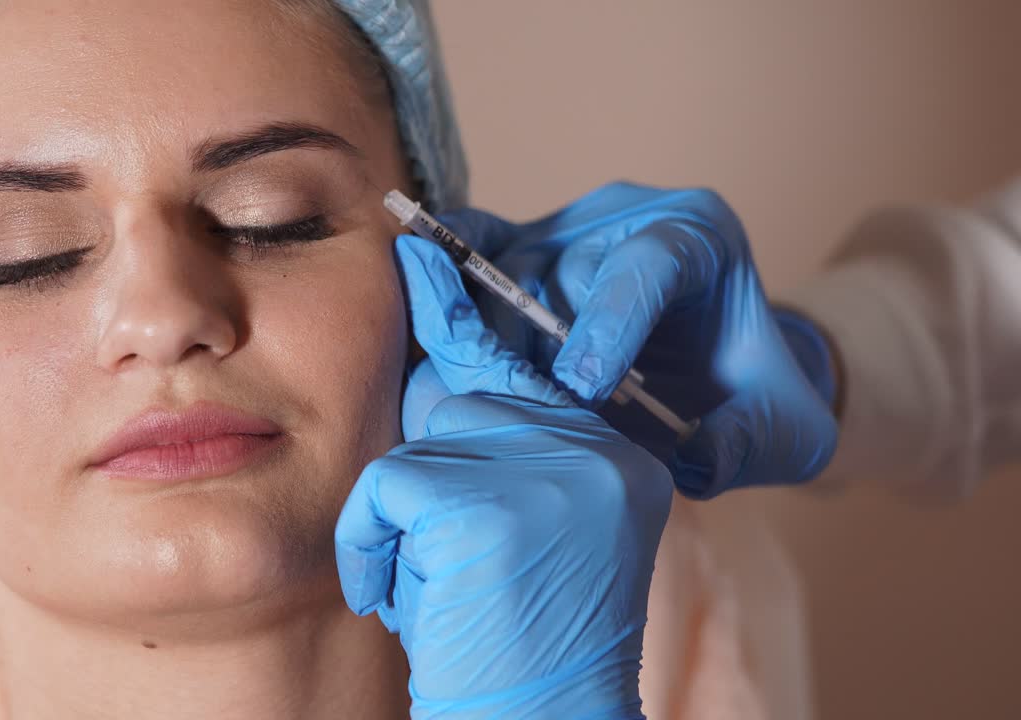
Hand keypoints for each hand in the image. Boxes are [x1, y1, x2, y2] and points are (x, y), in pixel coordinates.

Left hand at [336, 235, 671, 718]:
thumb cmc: (511, 647)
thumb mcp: (516, 533)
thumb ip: (495, 450)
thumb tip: (430, 362)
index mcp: (620, 459)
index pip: (529, 368)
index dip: (465, 317)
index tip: (424, 258)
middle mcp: (600, 454)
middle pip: (465, 399)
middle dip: (428, 472)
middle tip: (454, 566)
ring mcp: (552, 473)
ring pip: (422, 442)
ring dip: (404, 524)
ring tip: (444, 593)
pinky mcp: (491, 506)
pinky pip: (385, 485)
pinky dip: (371, 545)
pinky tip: (409, 600)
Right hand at [416, 183, 837, 497]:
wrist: (726, 371)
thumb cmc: (754, 394)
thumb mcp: (779, 430)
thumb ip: (743, 446)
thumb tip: (690, 460)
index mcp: (700, 234)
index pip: (647, 261)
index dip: (609, 323)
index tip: (584, 389)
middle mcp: (627, 214)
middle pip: (564, 267)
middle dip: (542, 345)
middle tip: (528, 412)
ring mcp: (568, 225)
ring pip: (510, 269)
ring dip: (496, 337)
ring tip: (497, 399)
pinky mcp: (524, 246)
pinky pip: (476, 247)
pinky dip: (452, 278)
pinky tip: (433, 316)